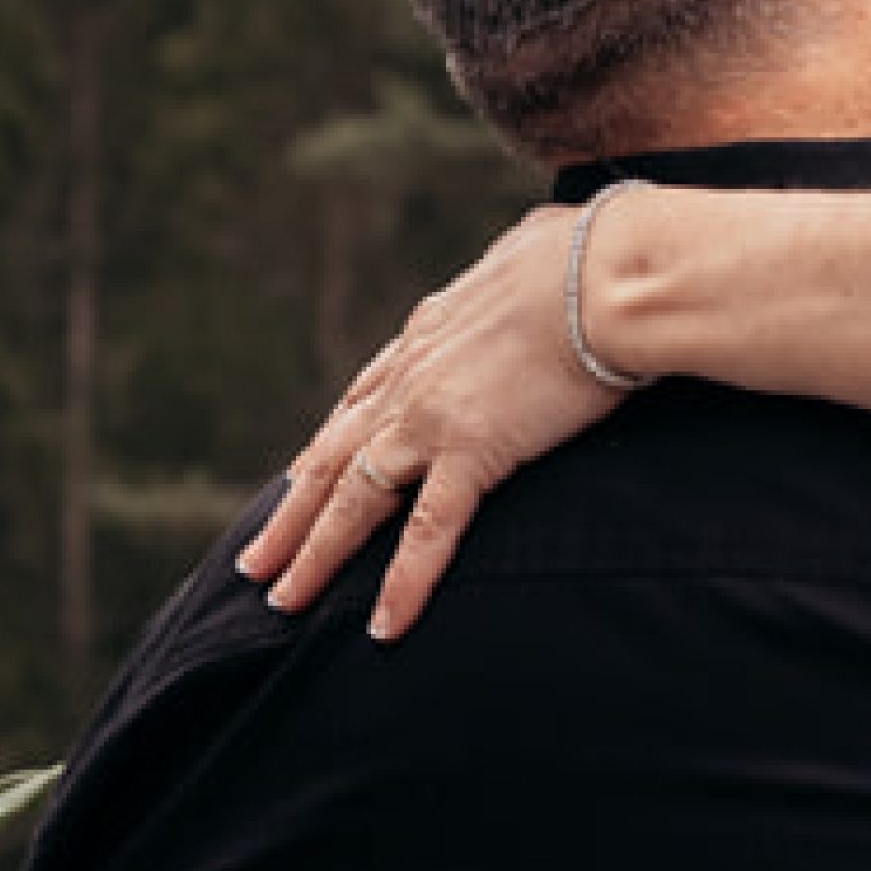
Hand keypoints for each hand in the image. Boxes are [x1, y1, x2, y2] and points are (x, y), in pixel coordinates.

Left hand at [235, 199, 627, 638]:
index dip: (330, 443)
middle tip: (258, 559)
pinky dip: (403, 583)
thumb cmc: (599, 253)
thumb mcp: (541, 250)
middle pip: (333, 455)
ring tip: (282, 600)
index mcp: (430, 329)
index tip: (303, 475)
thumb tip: (550, 243)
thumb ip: (527, 264)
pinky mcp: (472, 449)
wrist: (613, 272)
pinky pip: (427, 531)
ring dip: (314, 553)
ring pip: (353, 499)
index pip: (364, 397)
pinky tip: (385, 627)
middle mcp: (413, 374)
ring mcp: (433, 415)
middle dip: (292, 511)